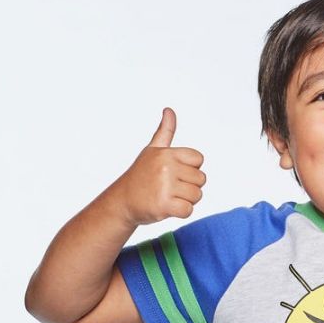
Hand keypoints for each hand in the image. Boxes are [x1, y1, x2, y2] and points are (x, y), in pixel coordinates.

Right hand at [114, 108, 206, 224]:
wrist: (122, 202)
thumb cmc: (140, 176)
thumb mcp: (152, 150)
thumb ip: (165, 131)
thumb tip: (169, 110)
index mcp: (166, 153)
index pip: (199, 159)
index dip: (190, 169)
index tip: (174, 172)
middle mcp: (166, 167)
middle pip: (201, 179)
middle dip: (189, 186)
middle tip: (170, 188)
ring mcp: (164, 186)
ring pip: (197, 195)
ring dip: (186, 200)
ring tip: (168, 197)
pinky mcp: (163, 205)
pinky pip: (188, 210)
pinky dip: (181, 212)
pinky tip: (167, 208)